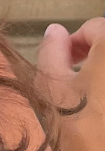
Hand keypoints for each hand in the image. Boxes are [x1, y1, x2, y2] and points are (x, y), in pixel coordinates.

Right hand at [37, 19, 104, 150]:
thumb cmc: (79, 123)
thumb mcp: (53, 84)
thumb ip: (51, 50)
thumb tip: (55, 31)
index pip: (95, 27)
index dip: (76, 41)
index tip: (66, 60)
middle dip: (97, 55)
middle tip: (81, 77)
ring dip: (104, 74)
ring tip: (95, 95)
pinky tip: (103, 109)